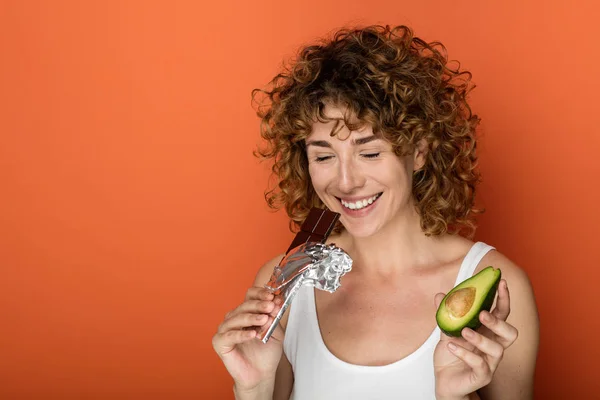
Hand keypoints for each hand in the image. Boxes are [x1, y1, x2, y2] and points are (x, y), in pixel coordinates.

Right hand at [212, 286, 284, 391]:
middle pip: (243, 305)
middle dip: (258, 305)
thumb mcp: (276, 333)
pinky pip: (229, 336)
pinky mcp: (219, 343)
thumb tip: (276, 304)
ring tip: (264, 320)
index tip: (272, 297)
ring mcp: (225, 330)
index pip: (250, 296)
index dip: (260, 294)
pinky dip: (241, 334)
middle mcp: (234, 318)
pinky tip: (253, 334)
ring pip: (236, 318)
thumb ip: (275, 319)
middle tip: (270, 306)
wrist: (261, 375)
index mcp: (247, 312)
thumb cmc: (266, 353)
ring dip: (251, 317)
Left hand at [433, 279, 518, 399]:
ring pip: (497, 350)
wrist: (444, 381)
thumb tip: (440, 295)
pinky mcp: (482, 376)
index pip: (502, 314)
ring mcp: (490, 362)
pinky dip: (465, 354)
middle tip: (482, 314)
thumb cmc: (451, 355)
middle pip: (510, 333)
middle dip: (498, 322)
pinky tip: (451, 346)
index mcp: (488, 332)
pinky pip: (480, 365)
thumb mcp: (447, 331)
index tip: (501, 282)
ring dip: (480, 338)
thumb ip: (446, 314)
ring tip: (463, 331)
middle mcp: (493, 346)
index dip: (504, 298)